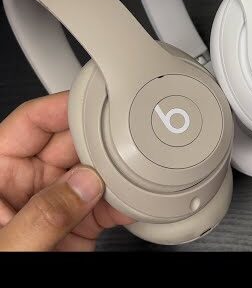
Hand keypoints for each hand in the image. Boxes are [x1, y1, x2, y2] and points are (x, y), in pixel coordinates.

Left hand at [0, 92, 131, 250]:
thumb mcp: (6, 249)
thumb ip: (42, 216)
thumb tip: (84, 185)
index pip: (29, 125)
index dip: (62, 107)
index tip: (93, 101)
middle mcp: (26, 186)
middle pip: (71, 145)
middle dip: (101, 142)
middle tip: (125, 144)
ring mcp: (56, 205)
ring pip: (95, 173)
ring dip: (120, 172)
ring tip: (137, 172)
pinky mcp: (78, 226)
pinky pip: (107, 204)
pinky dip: (128, 201)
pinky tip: (139, 199)